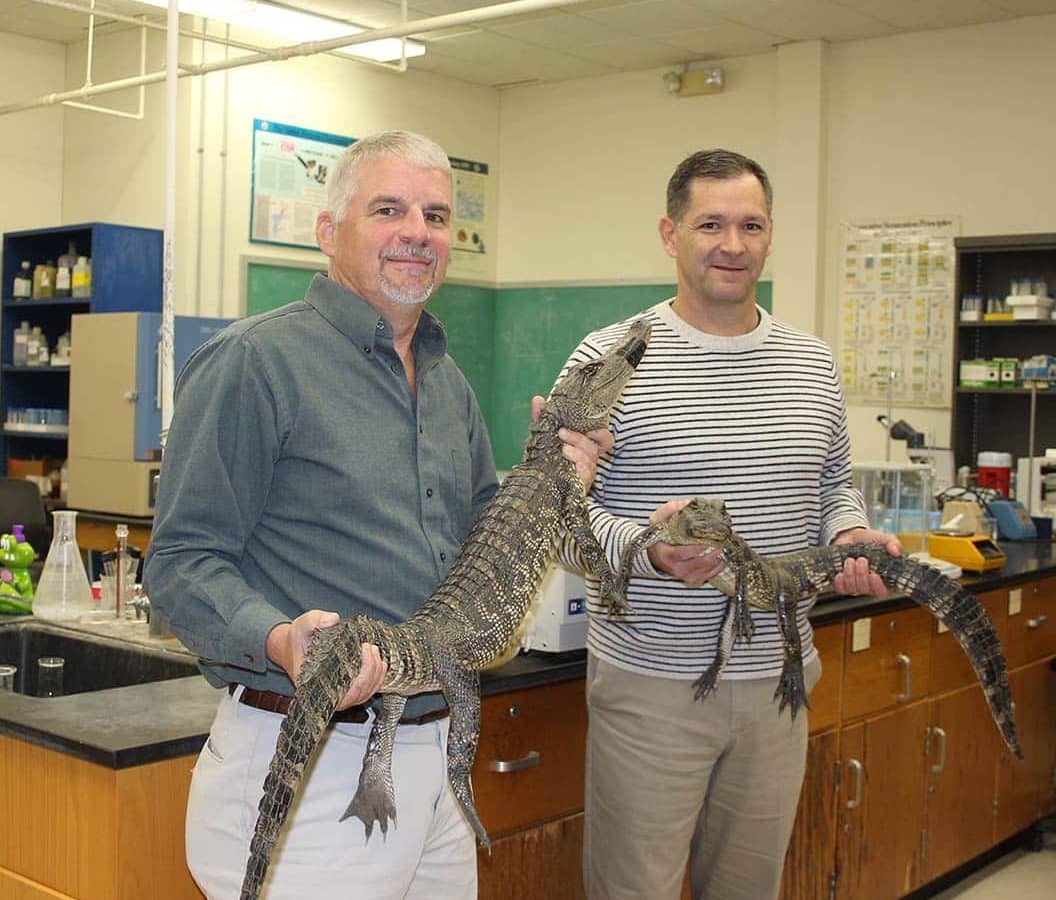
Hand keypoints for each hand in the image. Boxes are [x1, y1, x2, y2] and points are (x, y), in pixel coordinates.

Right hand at [266, 609, 386, 709]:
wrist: (292, 646)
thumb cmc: (297, 639)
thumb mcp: (302, 625)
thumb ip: (315, 620)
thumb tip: (332, 620)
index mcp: (312, 684)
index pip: (340, 694)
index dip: (360, 678)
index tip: (363, 650)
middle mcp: (325, 694)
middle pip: (356, 695)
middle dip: (370, 671)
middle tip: (370, 647)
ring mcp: (336, 694)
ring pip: (363, 695)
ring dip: (375, 675)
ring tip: (374, 651)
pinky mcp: (344, 689)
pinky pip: (365, 692)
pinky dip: (376, 679)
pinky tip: (379, 663)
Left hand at [531, 395, 613, 489]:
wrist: (536, 483)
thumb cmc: (546, 459)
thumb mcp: (543, 436)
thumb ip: (542, 418)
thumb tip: (538, 399)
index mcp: (584, 446)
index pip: (604, 439)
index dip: (601, 433)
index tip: (590, 428)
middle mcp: (589, 459)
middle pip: (595, 445)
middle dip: (579, 437)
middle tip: (561, 432)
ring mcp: (587, 472)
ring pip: (590, 457)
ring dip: (577, 449)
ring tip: (562, 447)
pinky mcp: (581, 483)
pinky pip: (585, 471)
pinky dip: (577, 461)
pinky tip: (565, 458)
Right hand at [645, 499, 724, 587]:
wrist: (655, 553)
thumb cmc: (659, 534)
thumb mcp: (659, 518)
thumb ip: (672, 509)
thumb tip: (688, 504)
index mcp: (666, 554)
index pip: (682, 553)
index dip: (696, 548)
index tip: (708, 539)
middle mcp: (675, 568)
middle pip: (699, 563)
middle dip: (714, 553)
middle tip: (723, 541)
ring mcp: (684, 576)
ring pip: (706, 571)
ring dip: (718, 559)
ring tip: (726, 547)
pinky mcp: (692, 579)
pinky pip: (709, 576)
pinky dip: (718, 567)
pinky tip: (723, 557)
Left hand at [832, 528, 901, 598]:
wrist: (850, 537)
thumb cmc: (870, 541)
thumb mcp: (884, 540)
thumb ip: (893, 544)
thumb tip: (896, 551)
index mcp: (883, 578)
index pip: (882, 591)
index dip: (878, 586)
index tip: (874, 574)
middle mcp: (869, 585)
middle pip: (866, 590)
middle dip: (862, 574)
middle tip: (861, 559)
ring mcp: (855, 585)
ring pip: (853, 589)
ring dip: (850, 574)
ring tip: (850, 560)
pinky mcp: (842, 583)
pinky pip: (840, 589)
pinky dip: (839, 582)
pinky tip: (840, 572)